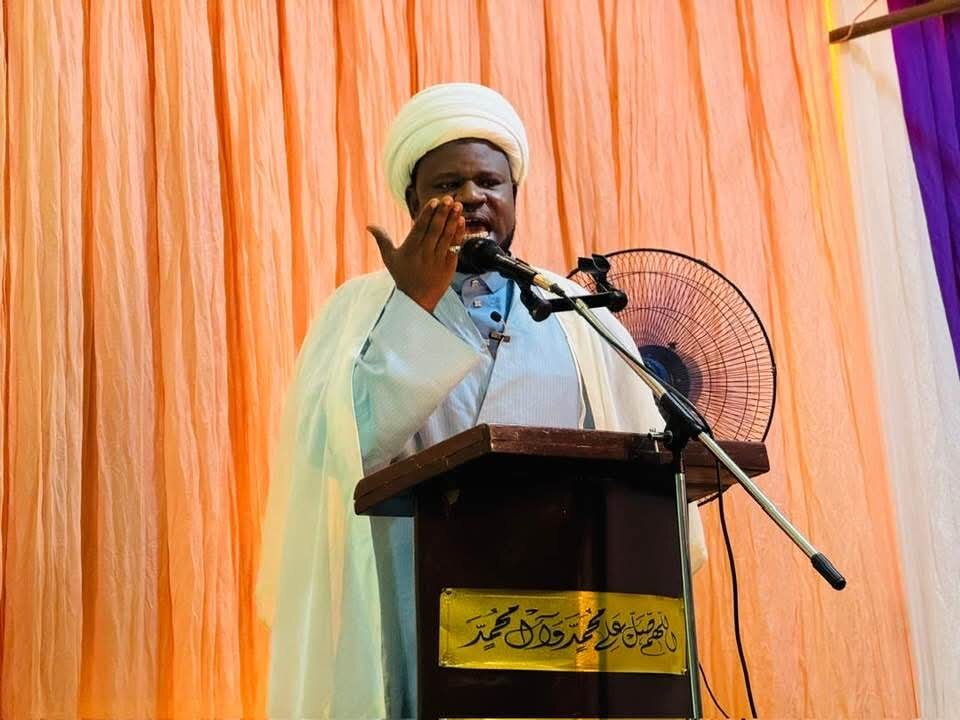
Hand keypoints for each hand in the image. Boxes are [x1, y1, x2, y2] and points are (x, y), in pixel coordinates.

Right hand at [367, 196, 464, 312]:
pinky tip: (462, 221)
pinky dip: (459, 234)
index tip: (435, 201)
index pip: (420, 228)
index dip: (428, 214)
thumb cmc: (402, 276)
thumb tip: (369, 226)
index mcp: (410, 249)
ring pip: (446, 236)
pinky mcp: (449, 266)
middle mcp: (424, 253)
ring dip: (453, 220)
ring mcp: (437, 260)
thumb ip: (382, 240)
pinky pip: (455, 247)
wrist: (417, 300)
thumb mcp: (389, 258)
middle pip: (434, 230)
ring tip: (458, 206)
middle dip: (442, 213)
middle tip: (449, 199)